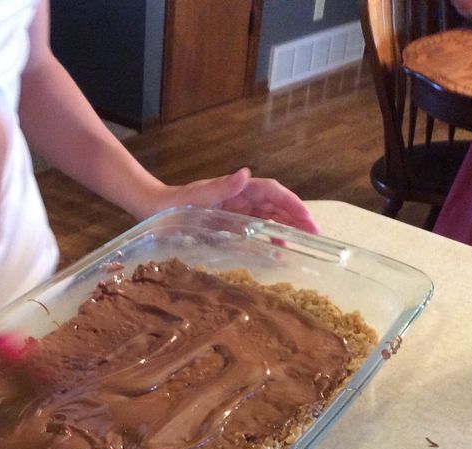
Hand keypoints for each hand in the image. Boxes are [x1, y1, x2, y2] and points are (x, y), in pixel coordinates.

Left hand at [140, 167, 318, 233]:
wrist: (156, 210)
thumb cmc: (175, 202)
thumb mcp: (198, 195)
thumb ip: (221, 186)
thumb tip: (245, 174)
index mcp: (237, 189)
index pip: (272, 192)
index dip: (291, 203)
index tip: (306, 217)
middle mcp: (241, 198)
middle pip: (276, 205)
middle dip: (296, 217)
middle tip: (315, 236)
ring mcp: (237, 212)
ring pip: (270, 218)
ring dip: (287, 228)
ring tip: (303, 243)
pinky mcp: (231, 225)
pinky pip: (256, 230)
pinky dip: (270, 238)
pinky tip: (278, 251)